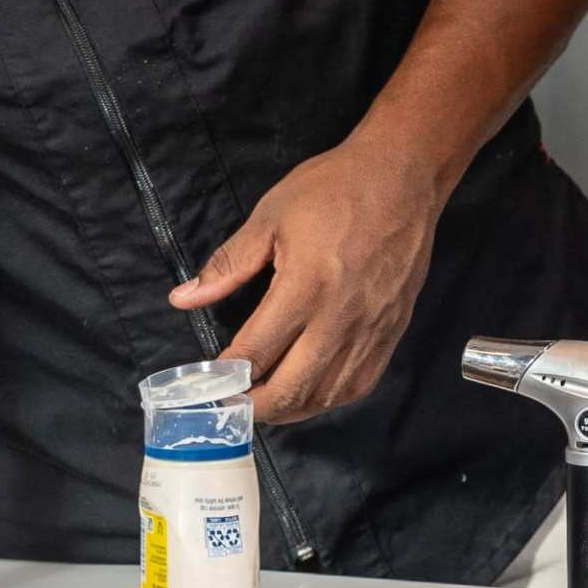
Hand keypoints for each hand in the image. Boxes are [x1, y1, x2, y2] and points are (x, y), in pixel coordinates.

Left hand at [168, 142, 448, 422]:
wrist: (403, 177)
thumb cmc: (333, 190)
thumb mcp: (270, 217)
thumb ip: (228, 264)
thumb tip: (184, 299)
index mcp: (305, 288)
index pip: (256, 353)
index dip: (227, 377)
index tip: (208, 384)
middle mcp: (340, 319)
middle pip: (292, 389)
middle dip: (254, 406)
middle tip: (231, 402)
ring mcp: (371, 330)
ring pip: (326, 396)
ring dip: (290, 409)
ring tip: (265, 401)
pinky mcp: (392, 332)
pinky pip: (359, 384)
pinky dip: (328, 399)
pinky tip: (309, 391)